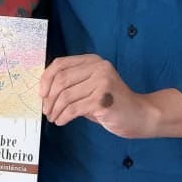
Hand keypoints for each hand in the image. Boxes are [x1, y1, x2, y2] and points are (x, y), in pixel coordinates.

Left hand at [39, 54, 154, 137]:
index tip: (41, 93)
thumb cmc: (112, 103)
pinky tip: (62, 121)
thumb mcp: (91, 87)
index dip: (46, 78)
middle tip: (46, 110)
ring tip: (54, 118)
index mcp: (93, 61)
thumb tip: (45, 92)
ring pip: (66, 96)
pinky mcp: (103, 100)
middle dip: (49, 98)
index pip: (61, 64)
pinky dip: (64, 116)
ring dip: (55, 110)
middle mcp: (98, 67)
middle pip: (61, 80)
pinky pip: (74, 108)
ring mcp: (102, 82)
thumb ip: (73, 84)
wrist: (140, 115)